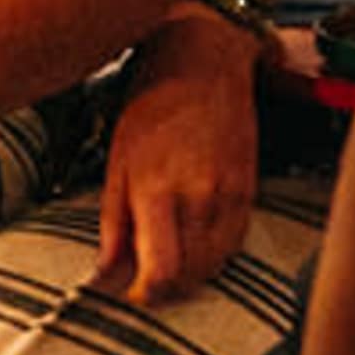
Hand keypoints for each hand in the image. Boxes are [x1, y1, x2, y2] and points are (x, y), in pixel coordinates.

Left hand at [98, 24, 259, 303]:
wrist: (204, 59)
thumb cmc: (150, 104)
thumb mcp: (118, 160)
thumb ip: (113, 223)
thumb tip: (104, 274)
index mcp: (158, 190)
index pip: (162, 272)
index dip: (146, 295)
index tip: (132, 294)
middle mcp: (199, 197)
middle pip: (189, 275)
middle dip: (165, 288)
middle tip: (145, 284)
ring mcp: (229, 193)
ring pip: (215, 264)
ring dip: (191, 276)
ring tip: (168, 267)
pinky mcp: (250, 189)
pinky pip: (235, 242)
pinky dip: (214, 256)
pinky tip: (195, 247)